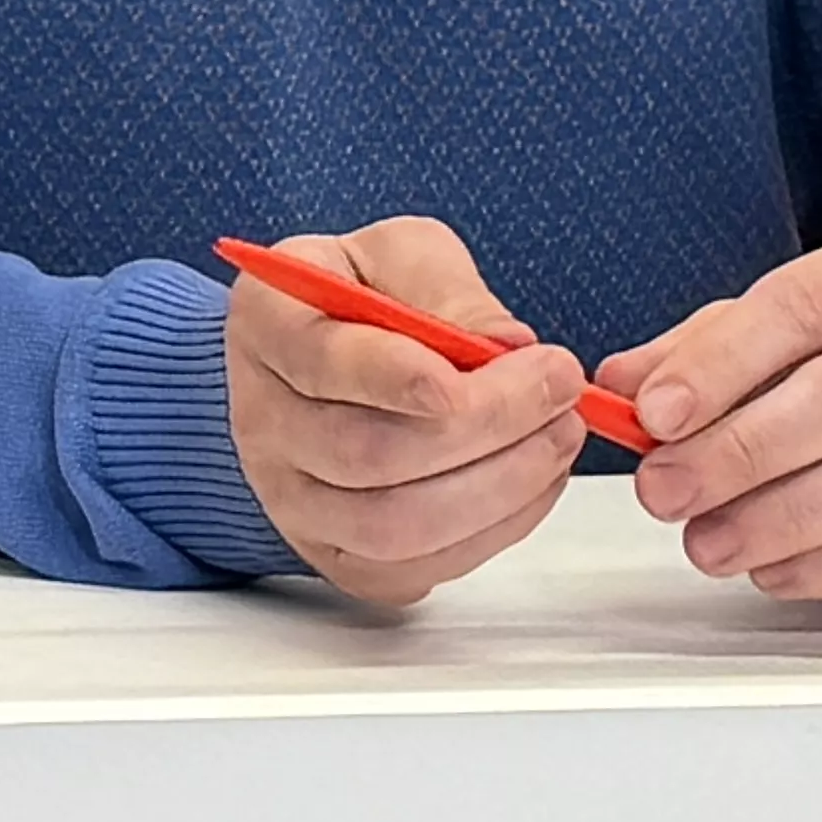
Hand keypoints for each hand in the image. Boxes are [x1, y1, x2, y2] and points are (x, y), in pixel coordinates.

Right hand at [225, 216, 589, 605]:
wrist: (323, 372)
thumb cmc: (363, 303)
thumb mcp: (399, 256)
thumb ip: (448, 289)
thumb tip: (507, 343)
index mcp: (266, 326)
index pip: (321, 362)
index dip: (403, 372)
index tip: (498, 356)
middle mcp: (261, 422)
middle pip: (368, 452)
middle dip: (488, 424)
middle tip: (559, 386)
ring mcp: (293, 500)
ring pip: (396, 523)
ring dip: (501, 484)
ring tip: (559, 434)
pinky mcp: (338, 556)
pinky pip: (419, 565)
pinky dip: (495, 529)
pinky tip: (533, 479)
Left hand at [611, 219, 821, 621]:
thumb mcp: (779, 342)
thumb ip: (699, 354)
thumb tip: (617, 385)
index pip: (809, 301)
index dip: (723, 361)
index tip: (653, 414)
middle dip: (744, 450)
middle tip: (665, 493)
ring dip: (785, 517)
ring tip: (707, 543)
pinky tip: (779, 572)